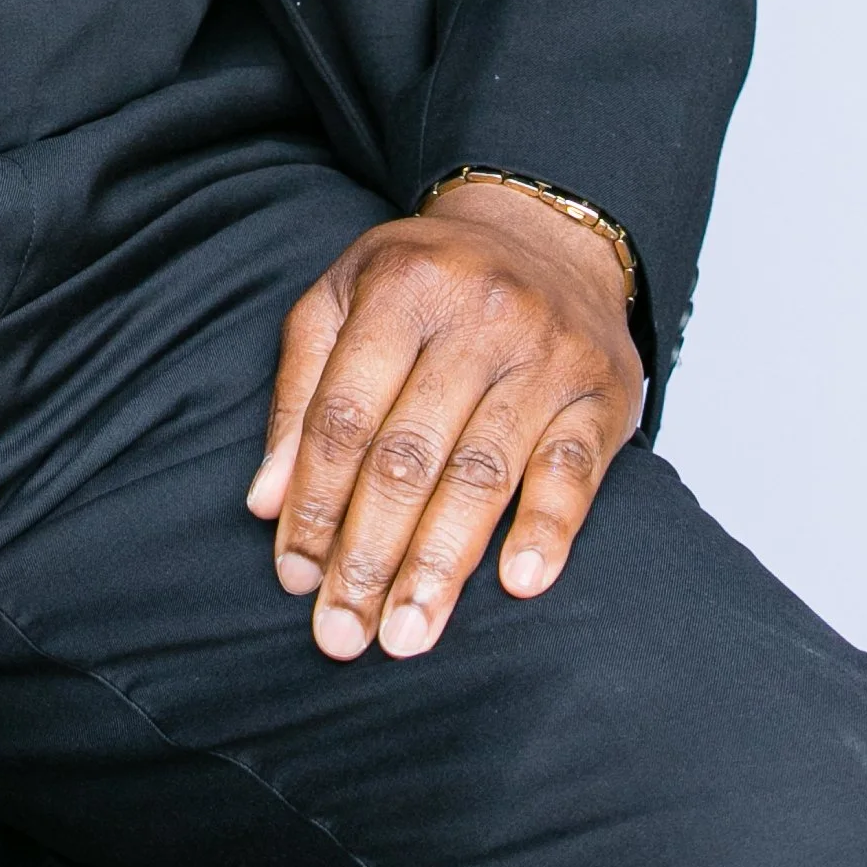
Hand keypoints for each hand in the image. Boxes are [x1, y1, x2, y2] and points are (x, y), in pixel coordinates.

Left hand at [245, 184, 644, 661]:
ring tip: (406, 636)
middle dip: (368, 553)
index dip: (314, 501)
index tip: (296, 576)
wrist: (544, 231)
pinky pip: (573, 469)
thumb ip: (300, 391)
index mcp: (399, 286)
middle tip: (343, 634)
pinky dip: (546, 529)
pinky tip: (519, 585)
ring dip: (441, 566)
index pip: (344, 413)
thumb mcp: (345, 298)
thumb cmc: (426, 281)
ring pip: (482, 473)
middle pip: (408, 454)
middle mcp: (476, 315)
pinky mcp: (601, 390)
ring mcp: (544, 353)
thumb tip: (265, 502)